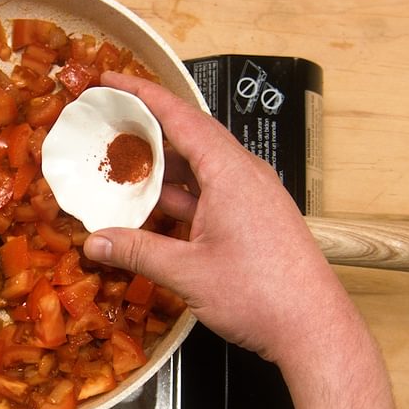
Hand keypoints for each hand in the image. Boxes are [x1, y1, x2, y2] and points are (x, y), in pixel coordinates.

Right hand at [84, 72, 359, 365]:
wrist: (313, 328)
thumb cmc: (262, 295)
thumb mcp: (188, 272)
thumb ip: (137, 251)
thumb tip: (95, 242)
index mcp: (230, 172)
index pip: (180, 117)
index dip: (142, 94)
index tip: (111, 81)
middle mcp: (245, 175)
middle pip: (189, 137)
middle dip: (147, 128)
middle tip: (109, 123)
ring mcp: (253, 197)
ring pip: (200, 168)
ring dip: (163, 167)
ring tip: (123, 168)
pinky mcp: (256, 219)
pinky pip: (212, 193)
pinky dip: (181, 195)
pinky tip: (155, 209)